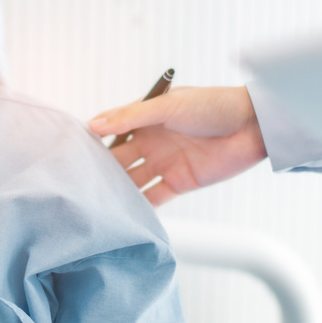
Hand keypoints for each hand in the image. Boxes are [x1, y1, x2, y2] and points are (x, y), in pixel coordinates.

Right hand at [89, 86, 266, 205]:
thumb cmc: (213, 106)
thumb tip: (93, 125)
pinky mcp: (180, 182)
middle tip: (77, 185)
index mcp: (146, 117)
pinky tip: (124, 217)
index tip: (69, 153)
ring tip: (95, 204)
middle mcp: (152, 140)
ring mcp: (165, 162)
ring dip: (118, 190)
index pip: (111, 129)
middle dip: (100, 170)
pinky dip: (141, 208)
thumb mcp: (168, 106)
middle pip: (119, 159)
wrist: (252, 126)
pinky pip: (155, 198)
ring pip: (133, 180)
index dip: (92, 140)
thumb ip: (131, 117)